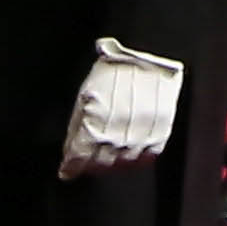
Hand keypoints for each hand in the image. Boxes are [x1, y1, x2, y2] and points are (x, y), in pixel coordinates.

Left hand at [60, 44, 181, 178]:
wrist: (146, 55)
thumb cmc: (113, 71)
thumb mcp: (85, 95)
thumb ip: (77, 126)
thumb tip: (70, 150)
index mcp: (95, 123)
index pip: (79, 157)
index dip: (71, 167)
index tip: (66, 170)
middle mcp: (118, 133)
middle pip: (101, 164)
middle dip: (90, 166)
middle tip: (86, 163)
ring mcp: (141, 134)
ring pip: (124, 163)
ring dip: (112, 164)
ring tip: (106, 158)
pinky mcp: (160, 132)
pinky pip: (148, 156)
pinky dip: (137, 158)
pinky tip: (129, 153)